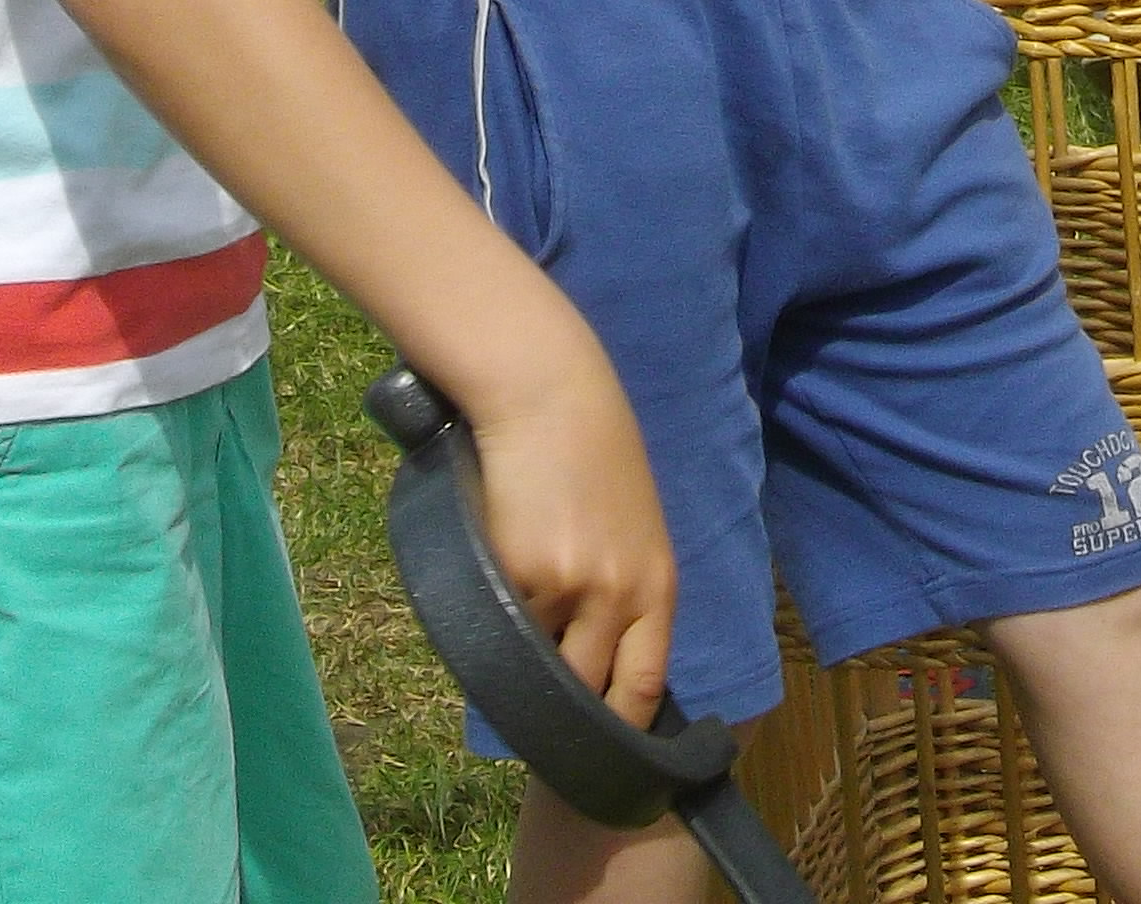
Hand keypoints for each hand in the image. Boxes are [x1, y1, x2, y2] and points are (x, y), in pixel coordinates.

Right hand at [446, 351, 675, 720]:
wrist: (547, 393)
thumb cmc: (588, 452)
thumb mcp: (629, 526)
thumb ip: (620, 588)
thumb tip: (588, 653)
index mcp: (657, 585)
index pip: (643, 687)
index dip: (617, 727)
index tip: (595, 747)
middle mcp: (621, 597)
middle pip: (588, 693)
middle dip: (562, 709)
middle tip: (537, 714)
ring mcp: (570, 591)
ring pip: (538, 668)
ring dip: (520, 668)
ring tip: (504, 649)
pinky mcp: (519, 577)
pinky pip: (497, 629)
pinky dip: (486, 625)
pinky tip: (482, 594)